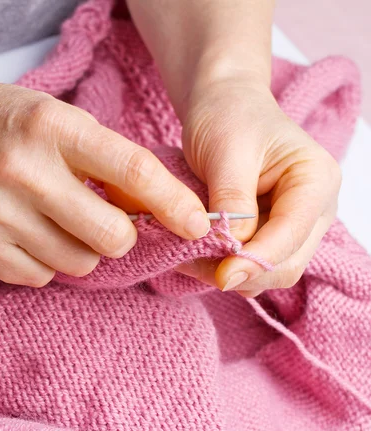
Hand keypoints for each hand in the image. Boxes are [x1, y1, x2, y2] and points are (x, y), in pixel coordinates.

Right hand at [0, 78, 209, 286]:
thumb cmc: (2, 123)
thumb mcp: (56, 118)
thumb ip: (104, 158)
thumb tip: (156, 207)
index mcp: (52, 127)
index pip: (131, 168)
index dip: (172, 202)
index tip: (198, 224)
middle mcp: (23, 170)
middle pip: (110, 235)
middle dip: (121, 236)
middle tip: (109, 222)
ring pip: (77, 263)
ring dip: (81, 249)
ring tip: (59, 222)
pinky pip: (39, 277)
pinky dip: (46, 262)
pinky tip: (30, 234)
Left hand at [175, 79, 341, 296]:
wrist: (222, 103)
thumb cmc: (228, 116)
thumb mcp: (227, 152)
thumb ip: (233, 200)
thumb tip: (233, 249)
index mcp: (315, 180)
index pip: (292, 235)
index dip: (256, 260)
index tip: (220, 274)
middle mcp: (314, 208)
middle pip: (286, 263)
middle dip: (242, 271)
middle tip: (192, 266)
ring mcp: (294, 222)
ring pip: (269, 270)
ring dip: (230, 272)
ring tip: (188, 259)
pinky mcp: (270, 231)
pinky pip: (253, 262)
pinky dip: (225, 265)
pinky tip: (197, 255)